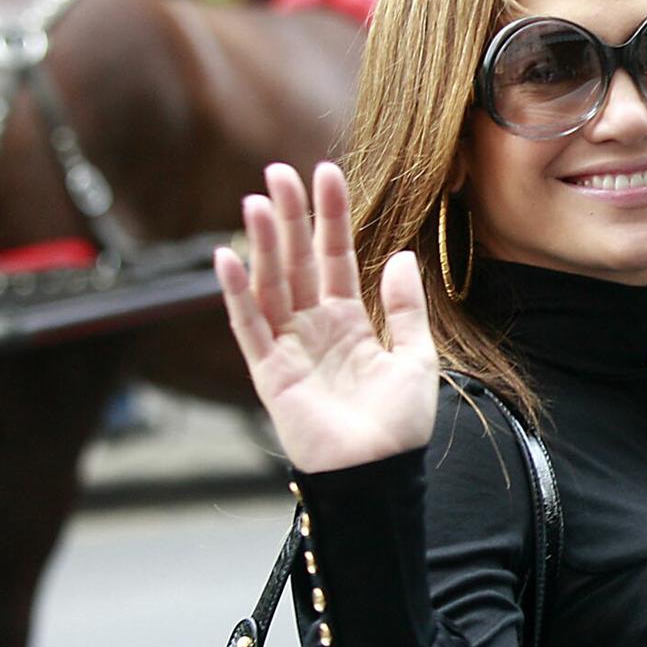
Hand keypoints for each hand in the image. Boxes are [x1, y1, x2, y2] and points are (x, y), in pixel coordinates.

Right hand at [215, 162, 438, 473]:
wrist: (379, 475)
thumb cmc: (398, 427)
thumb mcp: (417, 359)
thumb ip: (405, 309)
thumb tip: (401, 257)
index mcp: (350, 324)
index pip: (336, 259)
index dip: (330, 219)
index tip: (326, 174)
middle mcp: (315, 330)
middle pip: (298, 263)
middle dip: (290, 218)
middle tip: (279, 172)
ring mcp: (289, 348)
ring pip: (272, 285)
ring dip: (264, 244)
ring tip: (257, 200)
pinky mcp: (269, 373)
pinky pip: (249, 326)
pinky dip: (237, 294)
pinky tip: (229, 258)